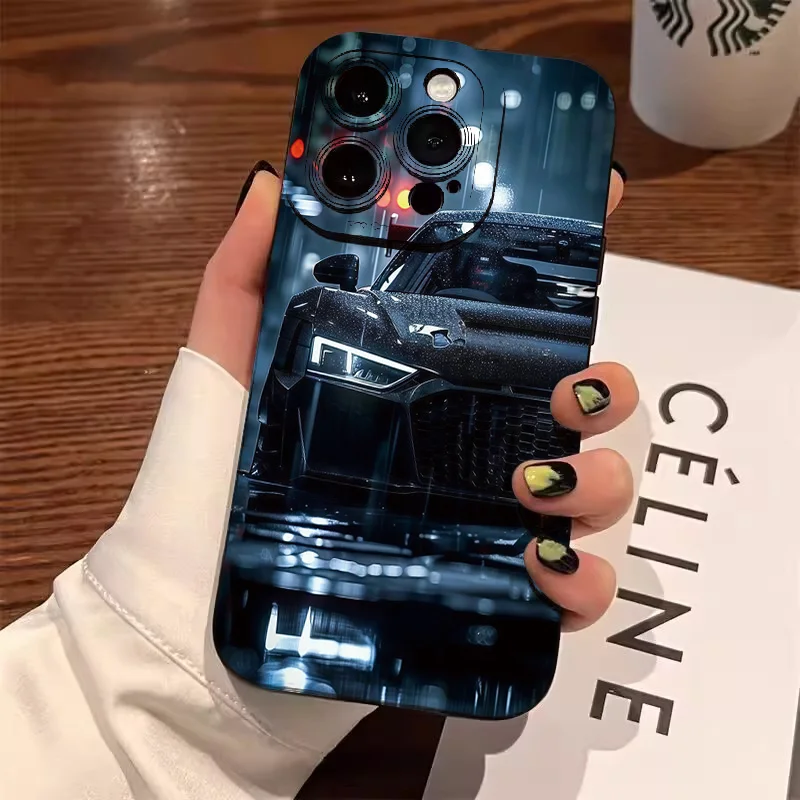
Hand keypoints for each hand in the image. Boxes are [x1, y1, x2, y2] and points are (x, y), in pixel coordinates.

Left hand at [188, 160, 635, 633]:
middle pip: (577, 405)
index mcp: (420, 390)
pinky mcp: (489, 603)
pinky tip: (545, 567)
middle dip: (603, 385)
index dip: (563, 271)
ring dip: (598, 480)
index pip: (512, 323)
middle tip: (569, 392)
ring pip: (595, 490)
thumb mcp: (223, 377)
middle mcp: (464, 452)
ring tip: (534, 488)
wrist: (196, 636)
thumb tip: (275, 180)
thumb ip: (242, 280)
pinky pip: (573, 589)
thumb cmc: (205, 499)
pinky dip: (583, 578)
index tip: (603, 210)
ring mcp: (483, 526)